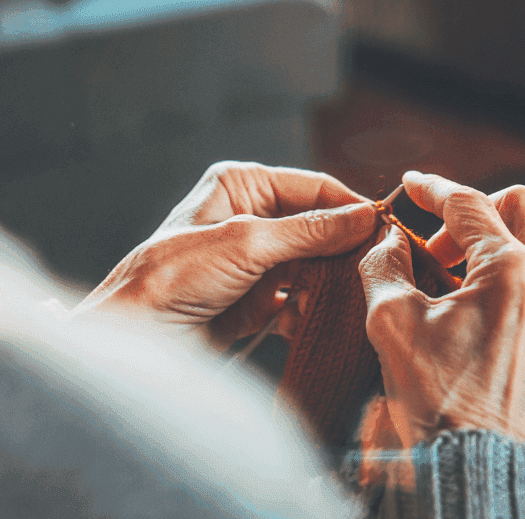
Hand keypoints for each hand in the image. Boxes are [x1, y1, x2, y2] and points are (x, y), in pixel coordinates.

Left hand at [77, 160, 376, 348]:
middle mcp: (250, 217)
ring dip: (334, 282)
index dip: (351, 207)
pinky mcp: (256, 300)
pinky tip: (330, 320)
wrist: (137, 340)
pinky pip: (300, 298)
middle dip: (346, 248)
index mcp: (242, 185)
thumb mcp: (246, 243)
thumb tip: (364, 218)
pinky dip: (315, 309)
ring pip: (314, 265)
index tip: (387, 228)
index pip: (314, 188)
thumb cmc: (171, 277)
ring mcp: (255, 261)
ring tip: (359, 296)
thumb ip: (309, 231)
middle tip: (380, 267)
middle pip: (318, 227)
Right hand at [358, 171, 524, 453]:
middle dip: (476, 215)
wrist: (476, 471)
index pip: (469, 203)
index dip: (434, 189)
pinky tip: (487, 332)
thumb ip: (385, 263)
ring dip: (498, 263)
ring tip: (459, 299)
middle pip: (520, 210)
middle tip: (441, 246)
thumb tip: (389, 241)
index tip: (414, 186)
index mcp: (512, 272)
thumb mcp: (391, 321)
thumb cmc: (436, 403)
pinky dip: (520, 302)